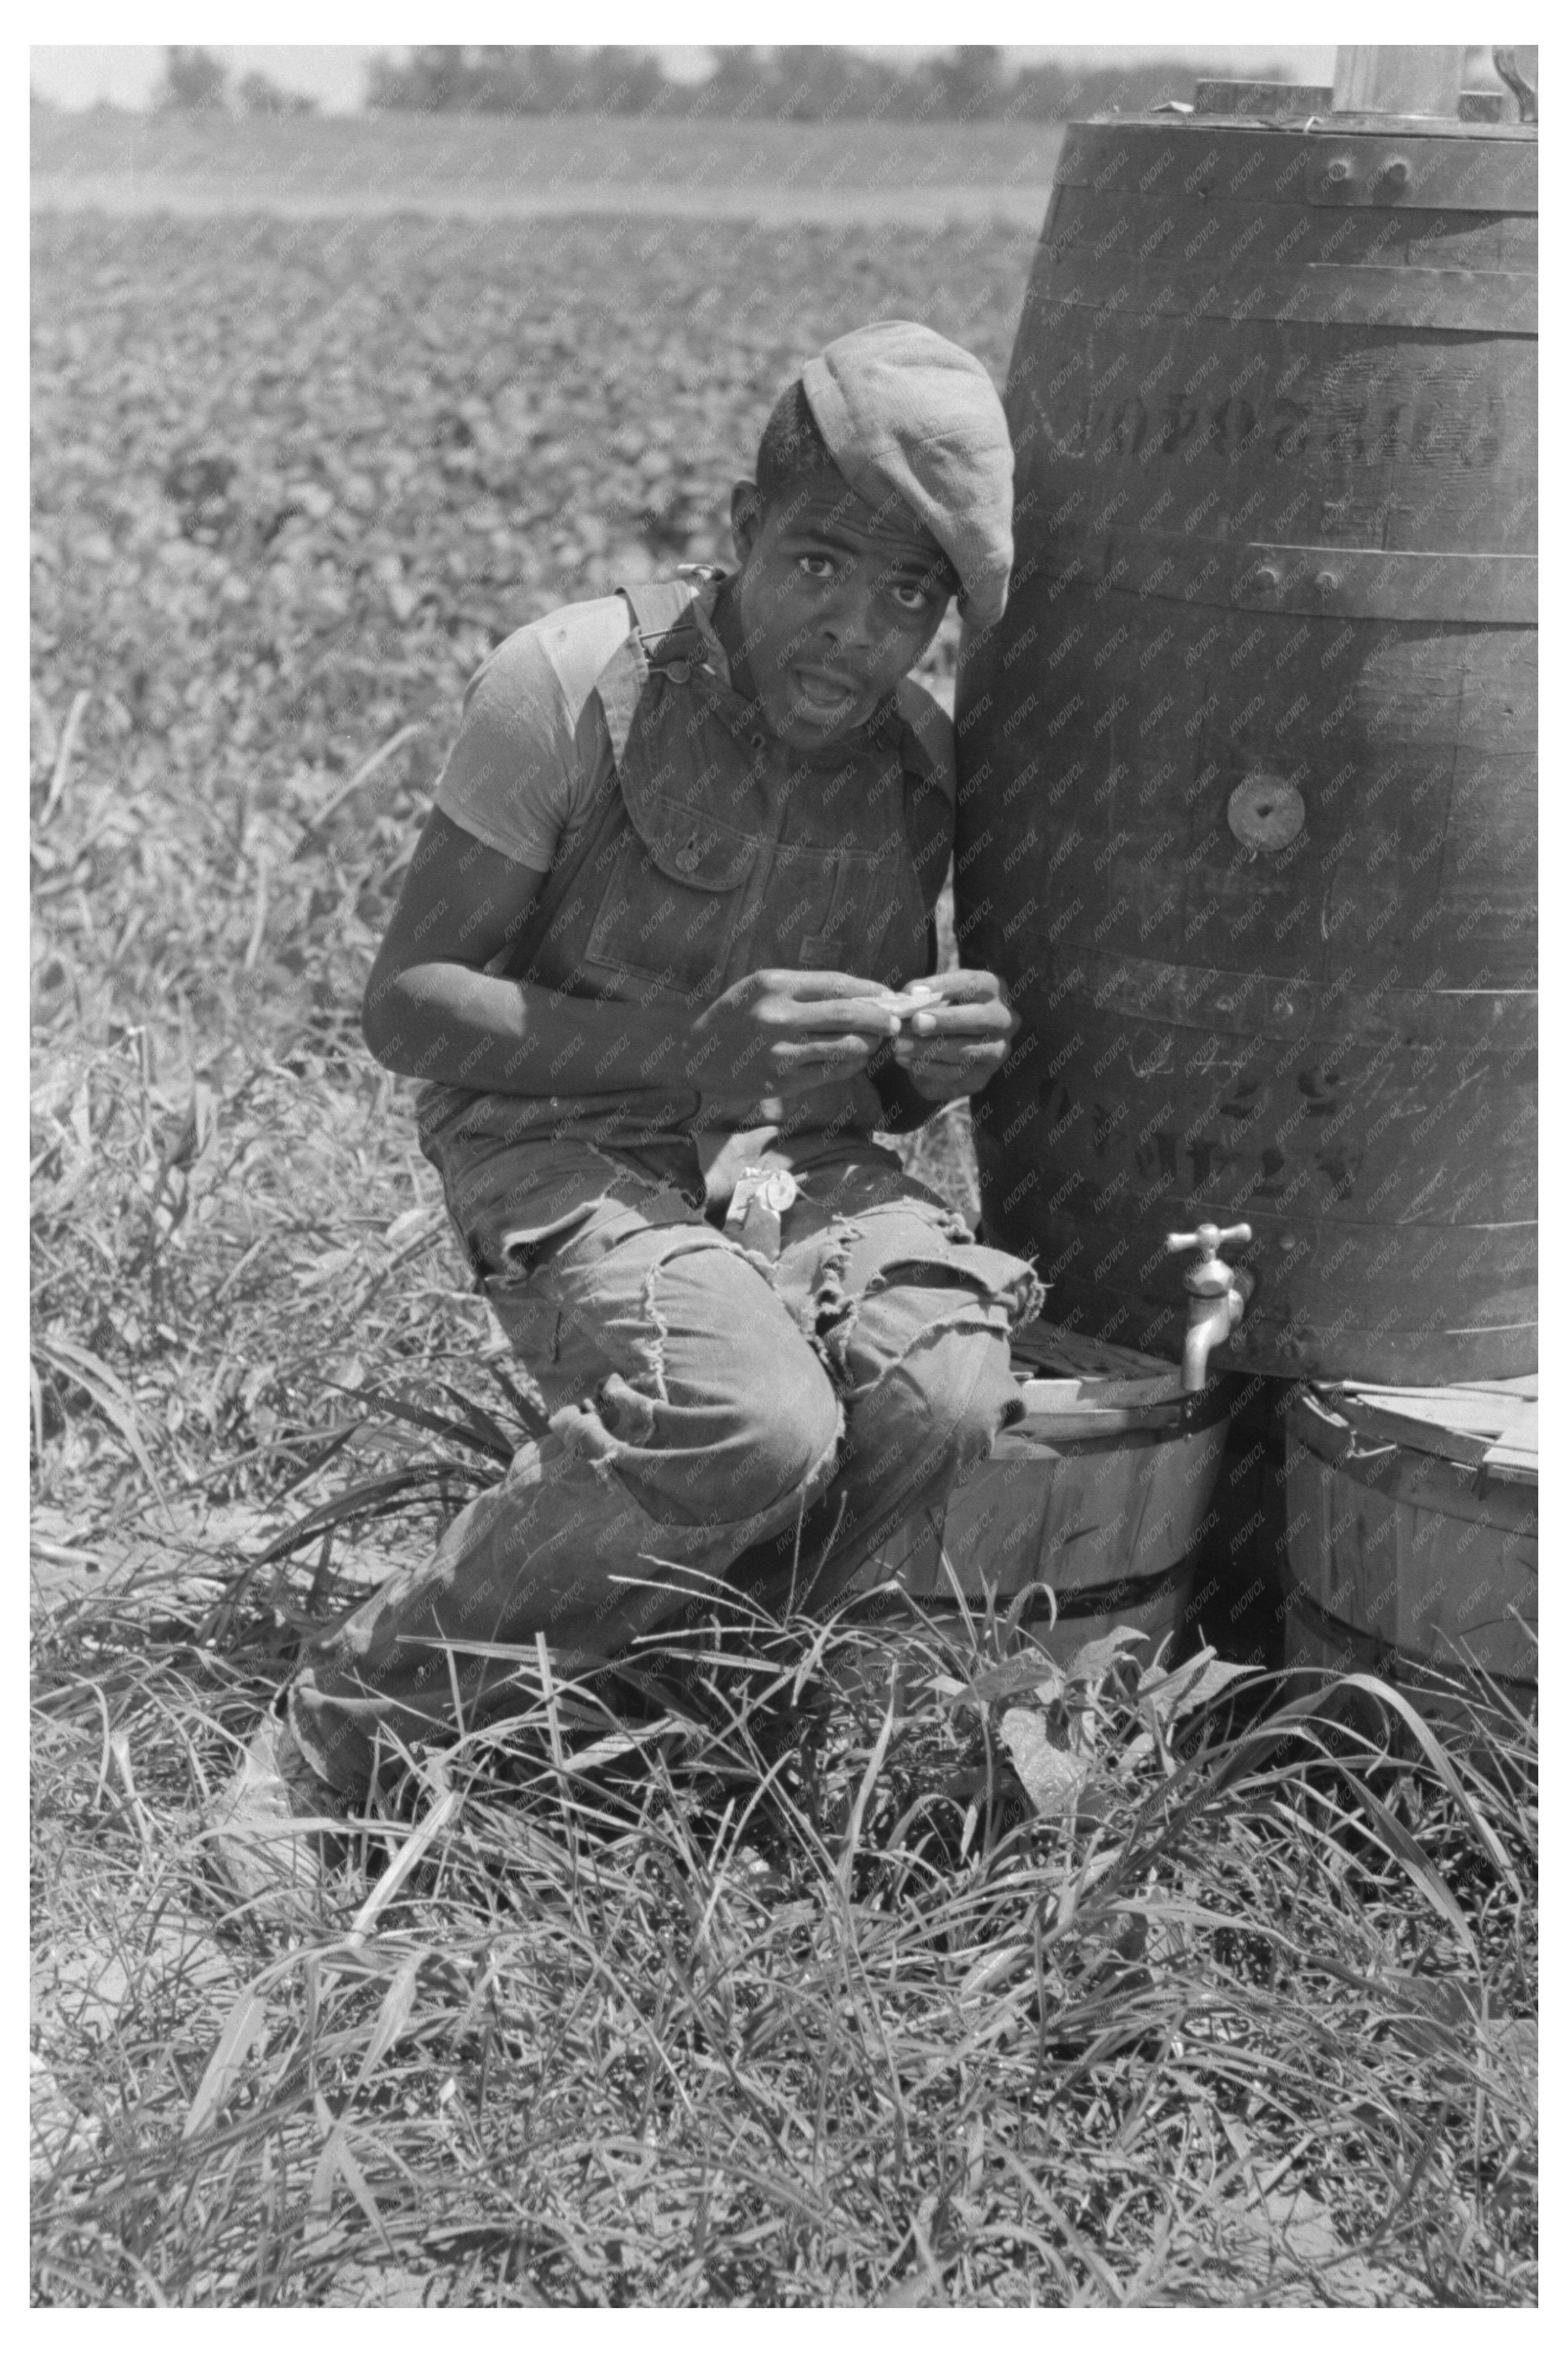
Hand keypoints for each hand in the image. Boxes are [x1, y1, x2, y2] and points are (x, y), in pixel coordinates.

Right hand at [687, 967, 903, 1095]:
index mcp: (775, 986)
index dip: (870, 990)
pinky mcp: (783, 1081)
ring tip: (874, 1041)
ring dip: (869, 1044)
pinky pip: (833, 1072)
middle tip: (895, 1022)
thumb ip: (804, 988)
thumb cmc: (735, 1016)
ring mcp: (782, 1052)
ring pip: (847, 1047)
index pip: (837, 984)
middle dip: (880, 1018)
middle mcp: (780, 1017)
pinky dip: (851, 1064)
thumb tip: (858, 993)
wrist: (695, 1055)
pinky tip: (855, 1059)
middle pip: (849, 1015)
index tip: (888, 994)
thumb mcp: (761, 987)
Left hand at [884, 969, 1018, 1101]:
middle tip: (916, 1022)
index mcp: (992, 989)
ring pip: (965, 1051)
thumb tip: (907, 995)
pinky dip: (926, 1067)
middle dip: (945, 1020)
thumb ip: (923, 992)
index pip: (973, 983)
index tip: (914, 992)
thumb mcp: (934, 995)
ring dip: (928, 1049)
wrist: (947, 1049)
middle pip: (980, 1018)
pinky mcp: (981, 1077)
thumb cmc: (939, 1011)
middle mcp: (1004, 1020)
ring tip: (899, 1045)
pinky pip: (954, 1074)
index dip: (943, 986)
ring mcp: (997, 1051)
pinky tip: (905, 1060)